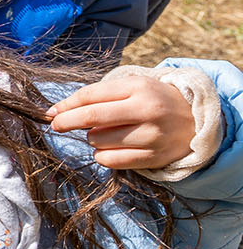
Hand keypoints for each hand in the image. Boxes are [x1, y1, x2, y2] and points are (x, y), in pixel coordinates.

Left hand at [48, 72, 193, 170]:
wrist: (196, 120)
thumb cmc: (153, 101)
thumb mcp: (132, 88)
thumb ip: (98, 96)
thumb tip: (57, 111)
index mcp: (139, 88)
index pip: (90, 95)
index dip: (65, 105)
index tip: (51, 112)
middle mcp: (146, 111)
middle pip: (91, 118)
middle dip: (66, 122)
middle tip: (56, 125)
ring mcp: (152, 136)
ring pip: (98, 141)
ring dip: (92, 138)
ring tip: (104, 133)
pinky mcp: (154, 158)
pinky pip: (111, 160)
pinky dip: (103, 155)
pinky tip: (111, 147)